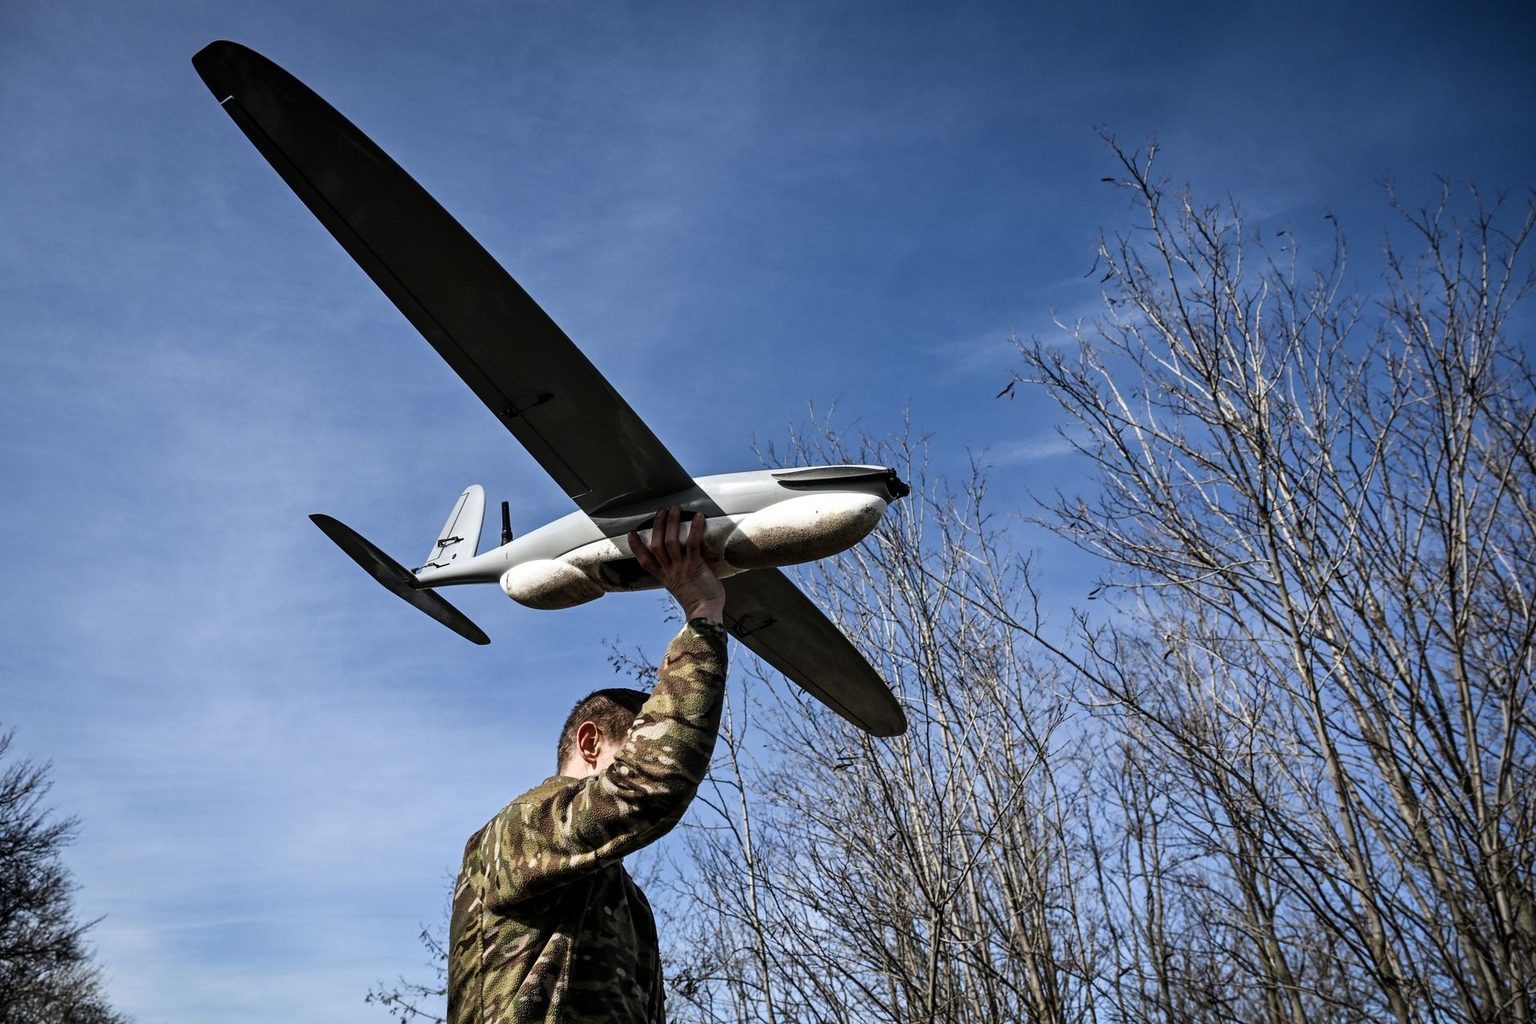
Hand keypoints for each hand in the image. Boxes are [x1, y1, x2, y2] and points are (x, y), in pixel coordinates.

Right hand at [628, 506, 725, 622]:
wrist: (705, 614)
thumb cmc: (699, 603)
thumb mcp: (682, 588)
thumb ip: (681, 576)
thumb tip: (687, 563)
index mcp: (665, 577)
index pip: (645, 560)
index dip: (636, 547)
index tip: (631, 534)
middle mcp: (670, 571)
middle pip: (656, 545)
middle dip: (657, 526)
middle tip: (660, 511)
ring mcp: (681, 568)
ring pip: (670, 542)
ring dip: (671, 523)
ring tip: (673, 509)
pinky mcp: (695, 566)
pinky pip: (692, 544)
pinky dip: (695, 529)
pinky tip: (699, 517)